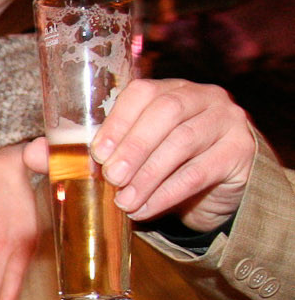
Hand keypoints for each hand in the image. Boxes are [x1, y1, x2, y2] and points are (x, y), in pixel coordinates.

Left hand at [86, 78, 256, 231]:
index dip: (118, 121)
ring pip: (183, 141)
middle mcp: (204, 97)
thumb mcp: (141, 153)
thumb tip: (58, 158)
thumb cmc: (170, 167)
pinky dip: (166, 194)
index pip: (144, 92)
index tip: (98, 153)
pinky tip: (145, 209)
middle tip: (112, 177)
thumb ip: (108, 150)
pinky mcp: (240, 152)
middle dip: (134, 146)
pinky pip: (199, 172)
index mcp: (172, 90)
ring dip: (148, 175)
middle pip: (166, 112)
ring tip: (125, 201)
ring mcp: (227, 121)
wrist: (217, 192)